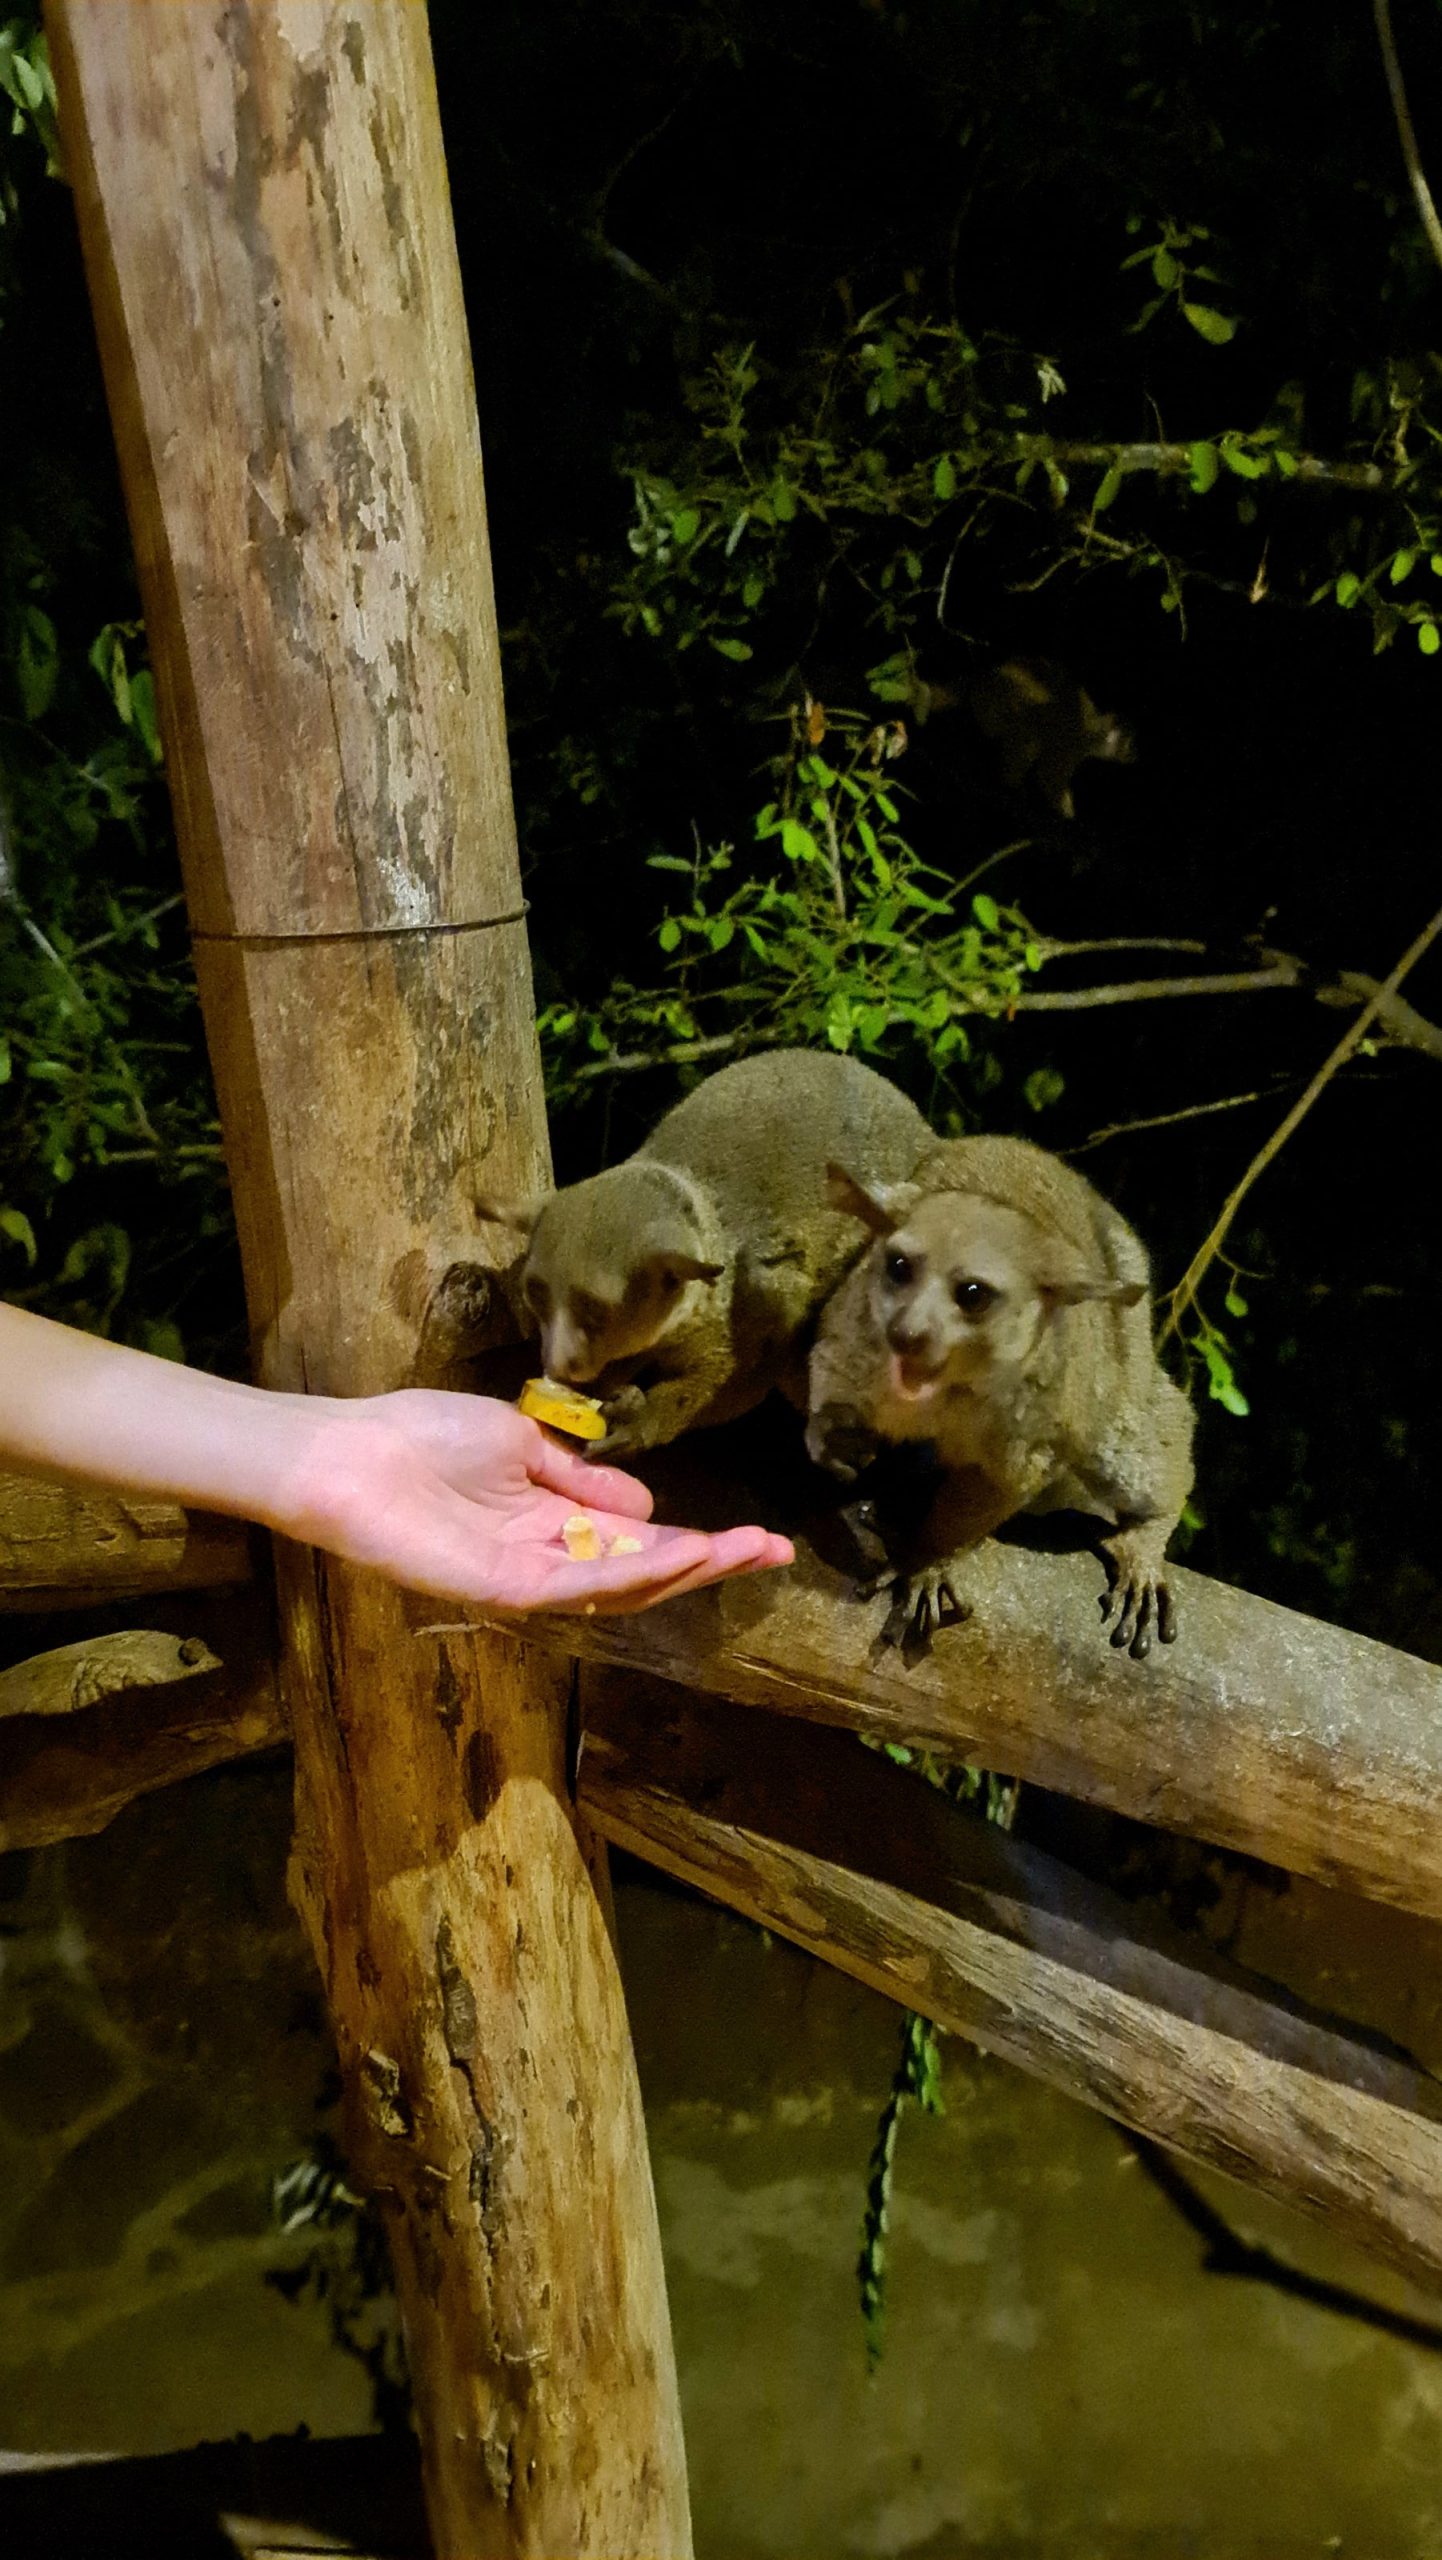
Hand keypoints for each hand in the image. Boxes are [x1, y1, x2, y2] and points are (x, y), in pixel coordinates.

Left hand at [275, 1389, 793, 1615]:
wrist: (348, 1455)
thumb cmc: (420, 1436)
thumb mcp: (519, 1442)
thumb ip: (579, 1478)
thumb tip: (647, 1505)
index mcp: (550, 1521)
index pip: (637, 1538)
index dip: (698, 1539)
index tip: (758, 1534)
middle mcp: (547, 1558)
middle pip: (644, 1570)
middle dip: (712, 1561)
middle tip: (775, 1551)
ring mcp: (527, 1578)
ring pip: (623, 1586)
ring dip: (686, 1568)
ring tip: (745, 1549)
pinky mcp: (504, 1589)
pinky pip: (580, 1585)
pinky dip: (633, 1571)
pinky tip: (681, 1553)